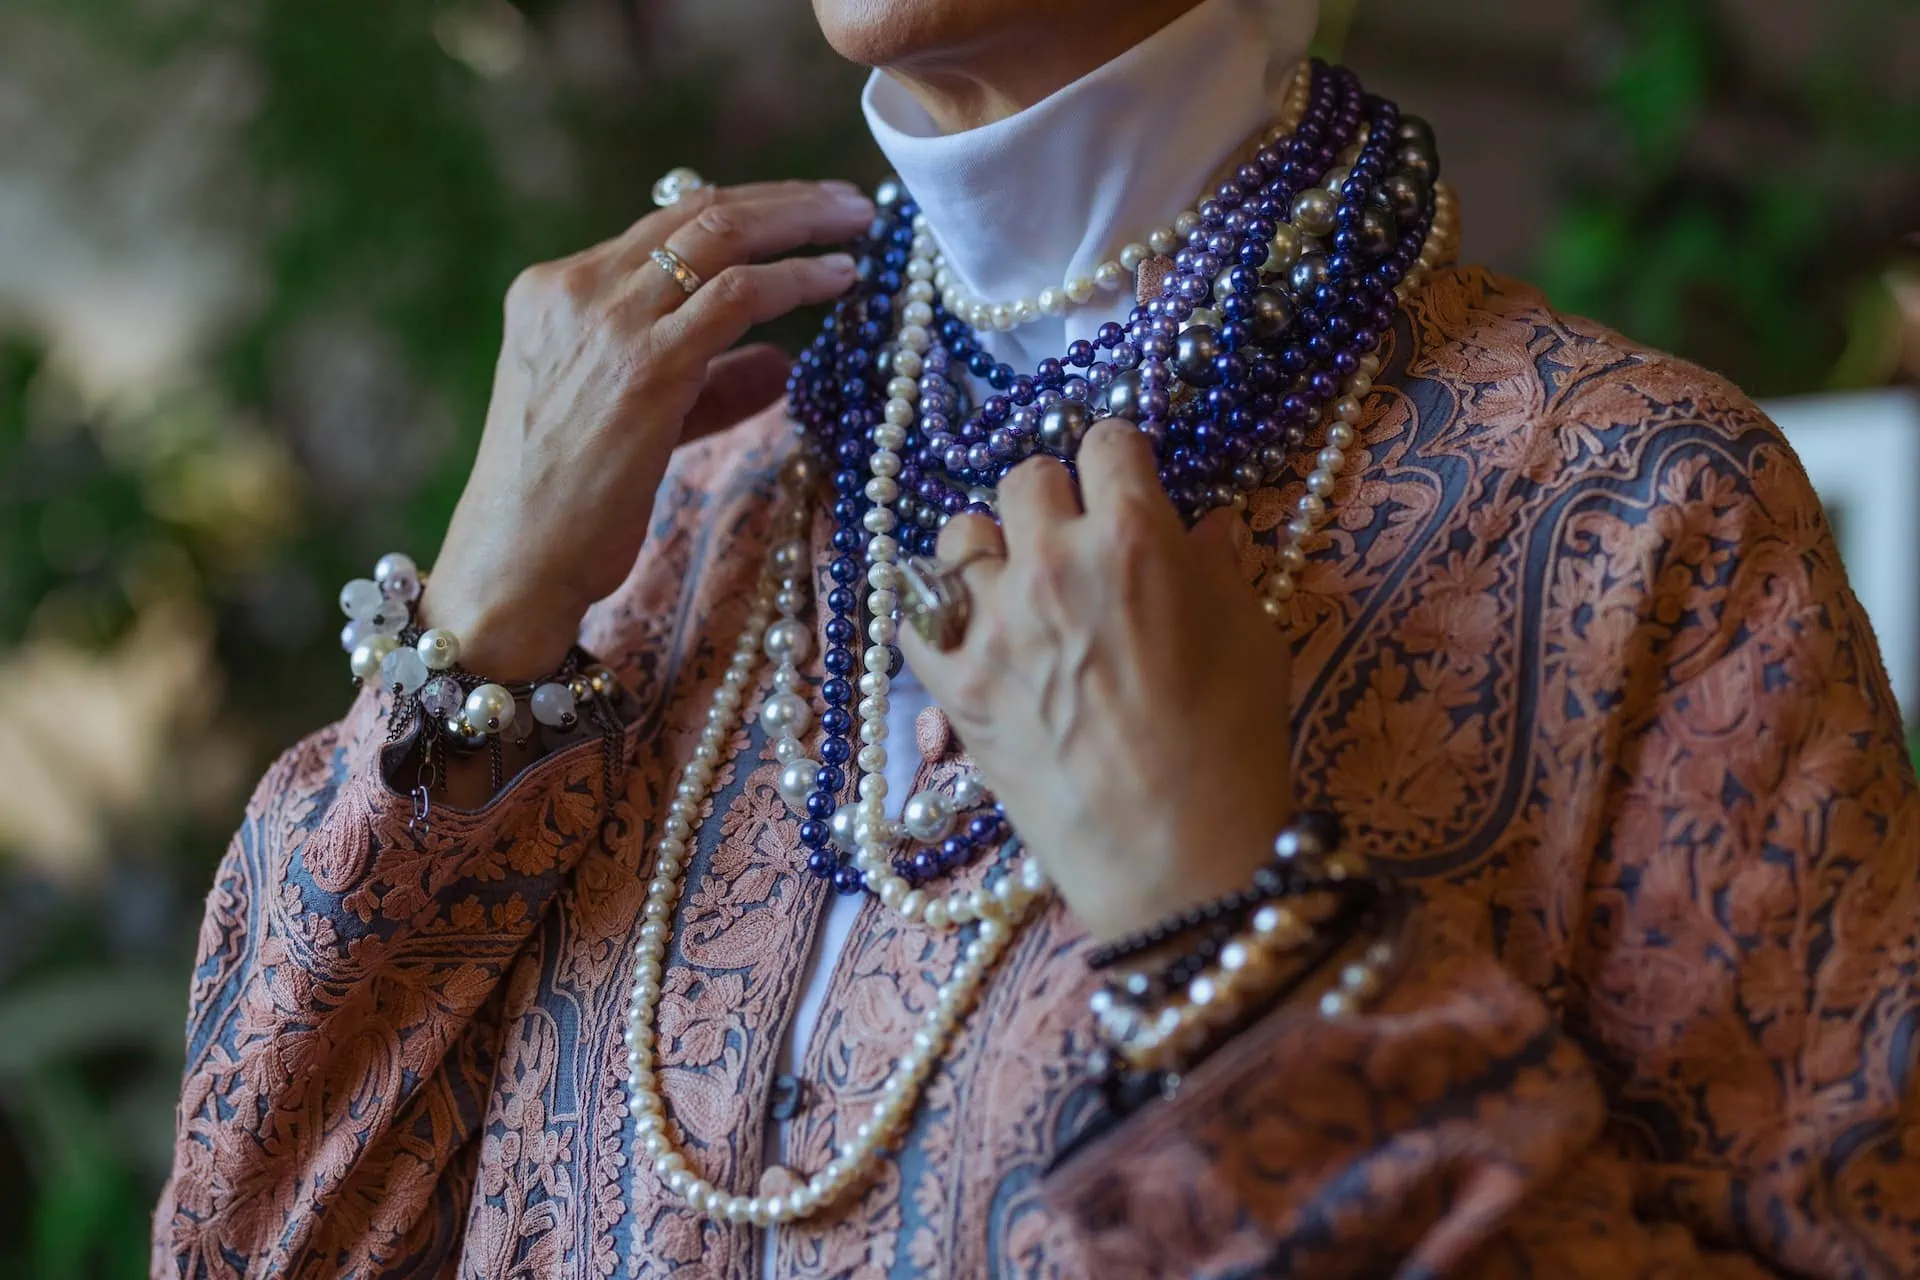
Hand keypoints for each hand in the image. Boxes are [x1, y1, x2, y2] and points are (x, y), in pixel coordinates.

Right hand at [425, 180, 873, 676]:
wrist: (515, 562)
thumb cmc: (568, 509)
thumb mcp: (635, 422)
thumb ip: (702, 383)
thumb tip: (779, 362)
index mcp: (554, 291)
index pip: (664, 225)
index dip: (746, 210)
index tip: (803, 213)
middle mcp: (574, 289)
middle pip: (697, 210)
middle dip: (784, 201)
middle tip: (850, 202)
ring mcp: (606, 321)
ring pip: (722, 235)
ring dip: (802, 222)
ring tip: (859, 225)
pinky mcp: (646, 366)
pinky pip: (738, 295)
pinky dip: (797, 279)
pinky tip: (840, 280)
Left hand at [901, 420, 1295, 943]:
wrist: (1172, 858)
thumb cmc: (1231, 747)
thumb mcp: (1252, 638)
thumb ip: (1216, 567)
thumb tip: (1201, 525)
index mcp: (1133, 537)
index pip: (1104, 442)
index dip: (1117, 460)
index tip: (1122, 485)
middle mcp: (1051, 562)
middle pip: (1024, 477)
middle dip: (1053, 499)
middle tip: (1073, 540)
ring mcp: (990, 624)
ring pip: (959, 535)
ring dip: (989, 550)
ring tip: (1014, 586)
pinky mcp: (951, 684)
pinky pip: (913, 614)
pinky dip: (936, 614)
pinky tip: (966, 631)